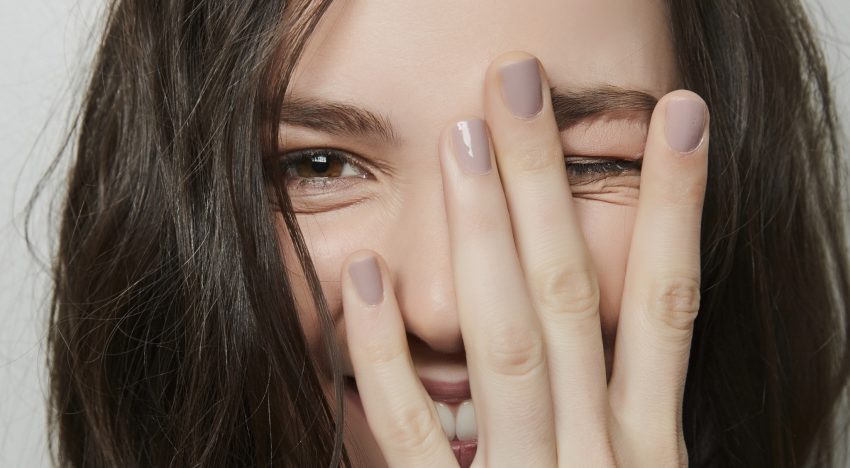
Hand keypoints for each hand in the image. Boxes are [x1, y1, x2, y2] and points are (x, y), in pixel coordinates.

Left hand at [341, 51, 707, 466]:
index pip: (668, 304)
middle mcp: (595, 457)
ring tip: (463, 137)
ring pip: (507, 345)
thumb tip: (605, 321)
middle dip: (546, 182)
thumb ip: (616, 411)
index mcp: (647, 447)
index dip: (677, 201)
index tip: (677, 111)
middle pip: (573, 294)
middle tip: (519, 80)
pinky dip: (384, 351)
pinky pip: (409, 429)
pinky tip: (365, 274)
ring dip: (483, 233)